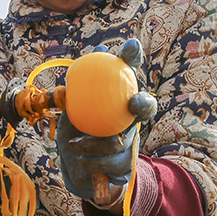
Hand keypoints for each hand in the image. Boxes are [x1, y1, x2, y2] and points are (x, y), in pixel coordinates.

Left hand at [55, 39, 156, 203]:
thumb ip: (75, 92)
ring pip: (118, 141)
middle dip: (143, 103)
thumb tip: (80, 64)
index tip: (129, 46)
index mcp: (117, 100)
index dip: (133, 59)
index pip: (129, 74)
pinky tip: (81, 161)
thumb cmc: (77, 133)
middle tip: (133, 104)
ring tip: (75, 145)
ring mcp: (130, 141)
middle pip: (145, 107)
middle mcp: (130, 119)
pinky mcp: (126, 165)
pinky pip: (110, 163)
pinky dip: (90, 162)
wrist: (79, 169)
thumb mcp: (71, 111)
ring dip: (92, 144)